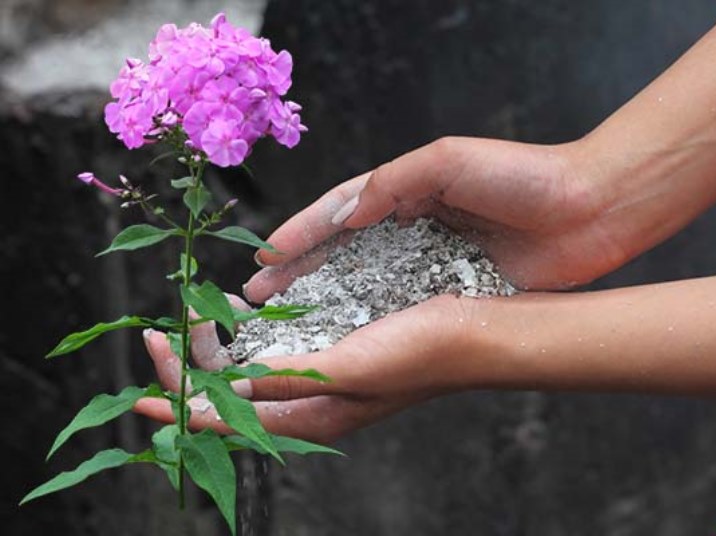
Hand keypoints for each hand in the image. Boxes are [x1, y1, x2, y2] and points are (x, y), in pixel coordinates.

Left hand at [134, 294, 483, 442]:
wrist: (474, 332)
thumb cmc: (422, 353)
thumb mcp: (350, 368)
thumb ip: (286, 378)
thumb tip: (222, 390)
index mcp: (311, 414)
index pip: (228, 418)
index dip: (181, 402)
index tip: (144, 383)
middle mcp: (310, 400)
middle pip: (231, 395)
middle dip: (193, 366)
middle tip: (170, 325)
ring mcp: (321, 375)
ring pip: (250, 370)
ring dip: (219, 346)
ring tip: (201, 313)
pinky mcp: (334, 350)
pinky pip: (276, 348)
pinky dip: (251, 332)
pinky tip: (245, 311)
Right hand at [245, 136, 627, 298]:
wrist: (592, 209)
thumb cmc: (523, 175)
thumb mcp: (448, 160)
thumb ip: (391, 183)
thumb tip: (343, 214)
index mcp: (404, 190)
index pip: (338, 213)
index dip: (300, 235)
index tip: (263, 259)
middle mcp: (411, 228)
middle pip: (342, 255)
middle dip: (300, 276)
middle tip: (258, 300)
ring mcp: (432, 262)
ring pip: (367, 286)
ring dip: (328, 304)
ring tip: (289, 324)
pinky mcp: (456, 291)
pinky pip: (405, 309)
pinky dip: (374, 324)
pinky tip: (347, 340)